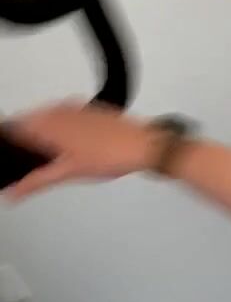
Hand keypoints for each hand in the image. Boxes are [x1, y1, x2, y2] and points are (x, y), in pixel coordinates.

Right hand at [2, 100, 154, 200]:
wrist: (145, 144)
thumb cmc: (110, 155)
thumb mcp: (68, 172)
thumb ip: (36, 181)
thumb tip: (13, 193)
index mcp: (48, 123)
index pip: (14, 127)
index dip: (7, 141)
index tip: (6, 156)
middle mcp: (58, 110)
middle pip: (29, 122)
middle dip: (22, 139)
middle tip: (22, 160)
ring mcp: (75, 107)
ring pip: (46, 118)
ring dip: (40, 133)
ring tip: (43, 156)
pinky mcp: (88, 110)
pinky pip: (63, 116)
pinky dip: (58, 128)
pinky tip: (67, 146)